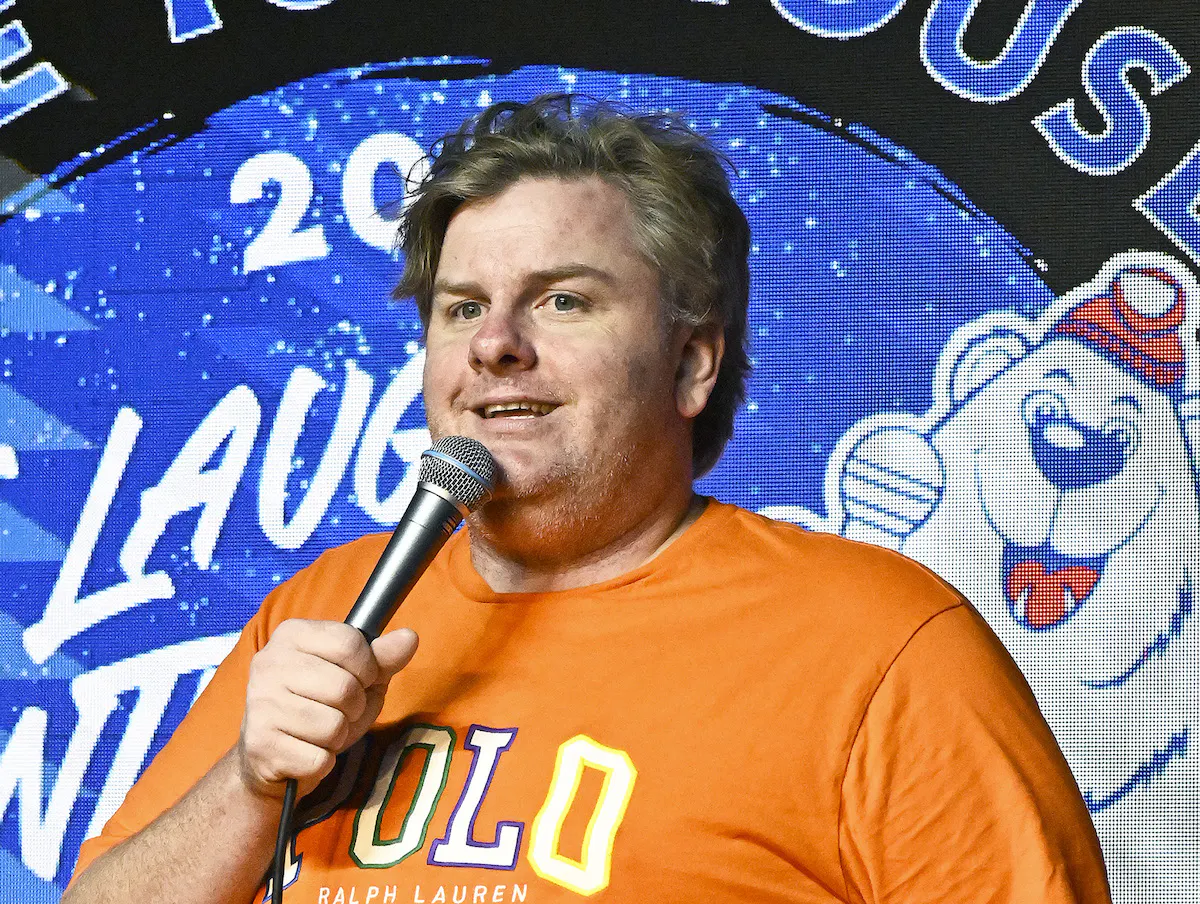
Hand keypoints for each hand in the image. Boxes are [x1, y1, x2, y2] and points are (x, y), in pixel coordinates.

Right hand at [235, 619, 418, 798]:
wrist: (271, 754)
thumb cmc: (319, 705)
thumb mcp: (356, 676)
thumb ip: (382, 657)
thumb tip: (409, 638)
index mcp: (291, 634)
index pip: (350, 643)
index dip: (368, 668)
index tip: (359, 679)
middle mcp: (269, 664)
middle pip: (344, 687)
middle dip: (355, 706)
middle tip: (339, 711)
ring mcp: (261, 704)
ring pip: (333, 725)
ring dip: (339, 735)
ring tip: (321, 731)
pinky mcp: (261, 745)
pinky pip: (319, 758)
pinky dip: (323, 761)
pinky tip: (307, 750)